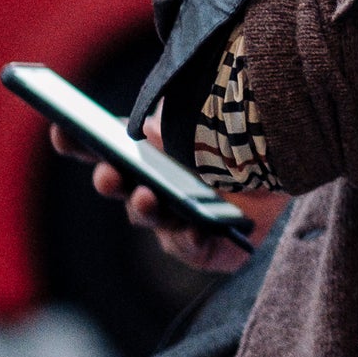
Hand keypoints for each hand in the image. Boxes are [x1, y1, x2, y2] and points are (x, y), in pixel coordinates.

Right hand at [50, 111, 285, 273]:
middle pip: (122, 186)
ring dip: (145, 210)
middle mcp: (156, 185)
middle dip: (111, 180)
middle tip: (110, 172)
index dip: (76, 139)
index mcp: (146, 148)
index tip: (61, 126)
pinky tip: (191, 226)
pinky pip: (194, 249)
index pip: (100, 145)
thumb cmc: (242, 128)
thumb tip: (131, 122)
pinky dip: (189, 238)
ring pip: (153, 218)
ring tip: (147, 196)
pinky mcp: (214, 246)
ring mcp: (181, 216)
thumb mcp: (196, 107)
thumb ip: (162, 110)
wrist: (296, 151)